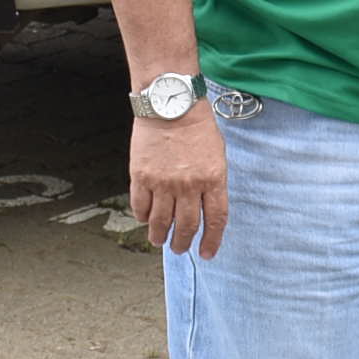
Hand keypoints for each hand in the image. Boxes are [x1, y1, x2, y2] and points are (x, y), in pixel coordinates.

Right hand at [131, 108, 227, 258]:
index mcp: (213, 179)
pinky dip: (142, 217)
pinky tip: (144, 220)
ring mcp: (163, 182)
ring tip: (159, 240)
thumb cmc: (198, 128)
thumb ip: (212, 183)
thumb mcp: (217, 156)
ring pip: (160, 221)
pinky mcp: (141, 176)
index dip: (211, 240)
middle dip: (183, 243)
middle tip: (179, 249)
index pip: (216, 220)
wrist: (171, 105)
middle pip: (186, 225)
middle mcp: (189, 185)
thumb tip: (206, 209)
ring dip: (159, 235)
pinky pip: (140, 206)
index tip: (207, 253)